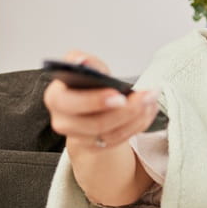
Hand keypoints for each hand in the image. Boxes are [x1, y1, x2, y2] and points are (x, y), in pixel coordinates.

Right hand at [44, 51, 159, 149]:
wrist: (89, 107)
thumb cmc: (86, 85)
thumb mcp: (84, 68)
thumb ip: (84, 62)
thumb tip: (82, 60)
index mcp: (56, 98)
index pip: (68, 103)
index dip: (94, 100)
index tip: (117, 93)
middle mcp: (64, 122)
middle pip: (95, 124)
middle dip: (124, 111)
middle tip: (142, 98)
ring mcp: (81, 138)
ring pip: (112, 134)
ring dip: (136, 117)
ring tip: (151, 99)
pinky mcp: (98, 147)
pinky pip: (121, 138)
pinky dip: (139, 123)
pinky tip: (149, 109)